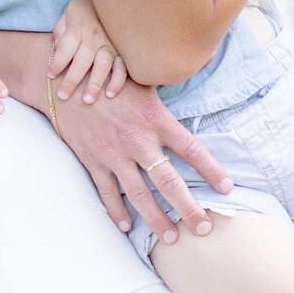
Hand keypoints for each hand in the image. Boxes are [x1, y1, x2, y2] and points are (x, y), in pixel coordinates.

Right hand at [46, 75, 233, 244]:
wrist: (66, 81)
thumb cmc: (110, 76)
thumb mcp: (145, 76)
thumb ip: (173, 78)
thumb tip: (208, 54)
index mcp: (155, 119)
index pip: (190, 148)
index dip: (211, 169)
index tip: (227, 188)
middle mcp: (137, 140)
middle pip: (168, 181)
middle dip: (188, 207)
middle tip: (204, 227)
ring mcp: (114, 154)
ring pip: (139, 194)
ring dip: (156, 219)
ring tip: (171, 238)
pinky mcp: (93, 160)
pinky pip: (107, 192)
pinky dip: (116, 211)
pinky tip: (126, 226)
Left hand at [48, 0, 127, 102]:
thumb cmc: (86, 9)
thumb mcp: (69, 11)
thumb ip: (61, 28)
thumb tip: (56, 45)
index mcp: (78, 28)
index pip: (65, 48)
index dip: (57, 62)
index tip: (50, 75)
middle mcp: (94, 37)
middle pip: (82, 60)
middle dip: (72, 79)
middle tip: (62, 96)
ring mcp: (110, 44)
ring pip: (103, 65)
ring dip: (95, 83)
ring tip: (87, 100)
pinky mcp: (124, 51)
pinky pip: (123, 66)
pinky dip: (118, 80)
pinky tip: (110, 93)